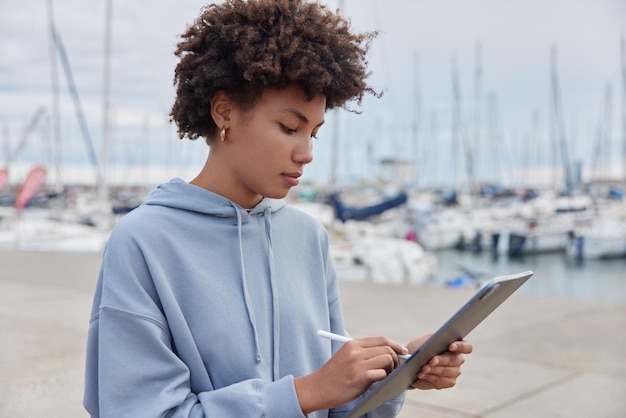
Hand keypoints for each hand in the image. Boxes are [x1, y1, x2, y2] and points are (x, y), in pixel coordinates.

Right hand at [294, 336, 408, 413]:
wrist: (318, 388)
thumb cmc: (334, 375)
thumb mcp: (346, 356)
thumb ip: (364, 353)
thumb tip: (389, 353)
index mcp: (353, 344)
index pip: (381, 339)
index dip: (395, 345)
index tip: (403, 352)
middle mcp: (356, 351)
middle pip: (387, 348)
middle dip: (396, 359)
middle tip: (395, 369)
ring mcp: (357, 364)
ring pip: (387, 359)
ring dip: (391, 369)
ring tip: (385, 376)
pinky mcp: (359, 377)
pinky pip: (381, 373)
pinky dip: (384, 378)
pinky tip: (378, 382)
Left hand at [406, 335, 472, 389]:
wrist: (412, 362)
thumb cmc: (420, 348)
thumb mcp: (424, 341)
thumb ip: (431, 340)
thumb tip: (432, 344)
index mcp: (455, 345)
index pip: (466, 347)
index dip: (461, 347)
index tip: (450, 346)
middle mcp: (458, 359)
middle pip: (454, 360)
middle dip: (441, 360)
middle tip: (430, 361)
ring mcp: (455, 371)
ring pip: (446, 371)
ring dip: (433, 370)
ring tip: (422, 369)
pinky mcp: (449, 382)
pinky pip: (441, 381)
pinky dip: (430, 377)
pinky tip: (421, 374)